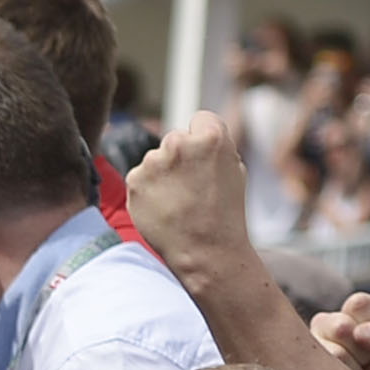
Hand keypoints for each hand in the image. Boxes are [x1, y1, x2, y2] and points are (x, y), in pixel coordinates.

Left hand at [120, 113, 256, 290]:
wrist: (205, 250)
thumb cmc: (225, 213)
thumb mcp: (235, 169)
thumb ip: (215, 147)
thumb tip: (197, 135)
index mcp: (211, 136)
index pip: (201, 120)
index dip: (203, 139)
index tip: (204, 159)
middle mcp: (179, 143)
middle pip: (175, 138)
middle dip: (180, 157)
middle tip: (190, 187)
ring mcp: (153, 161)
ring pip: (155, 159)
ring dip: (162, 174)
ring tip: (178, 202)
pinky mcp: (134, 180)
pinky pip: (140, 177)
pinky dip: (147, 190)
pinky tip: (162, 208)